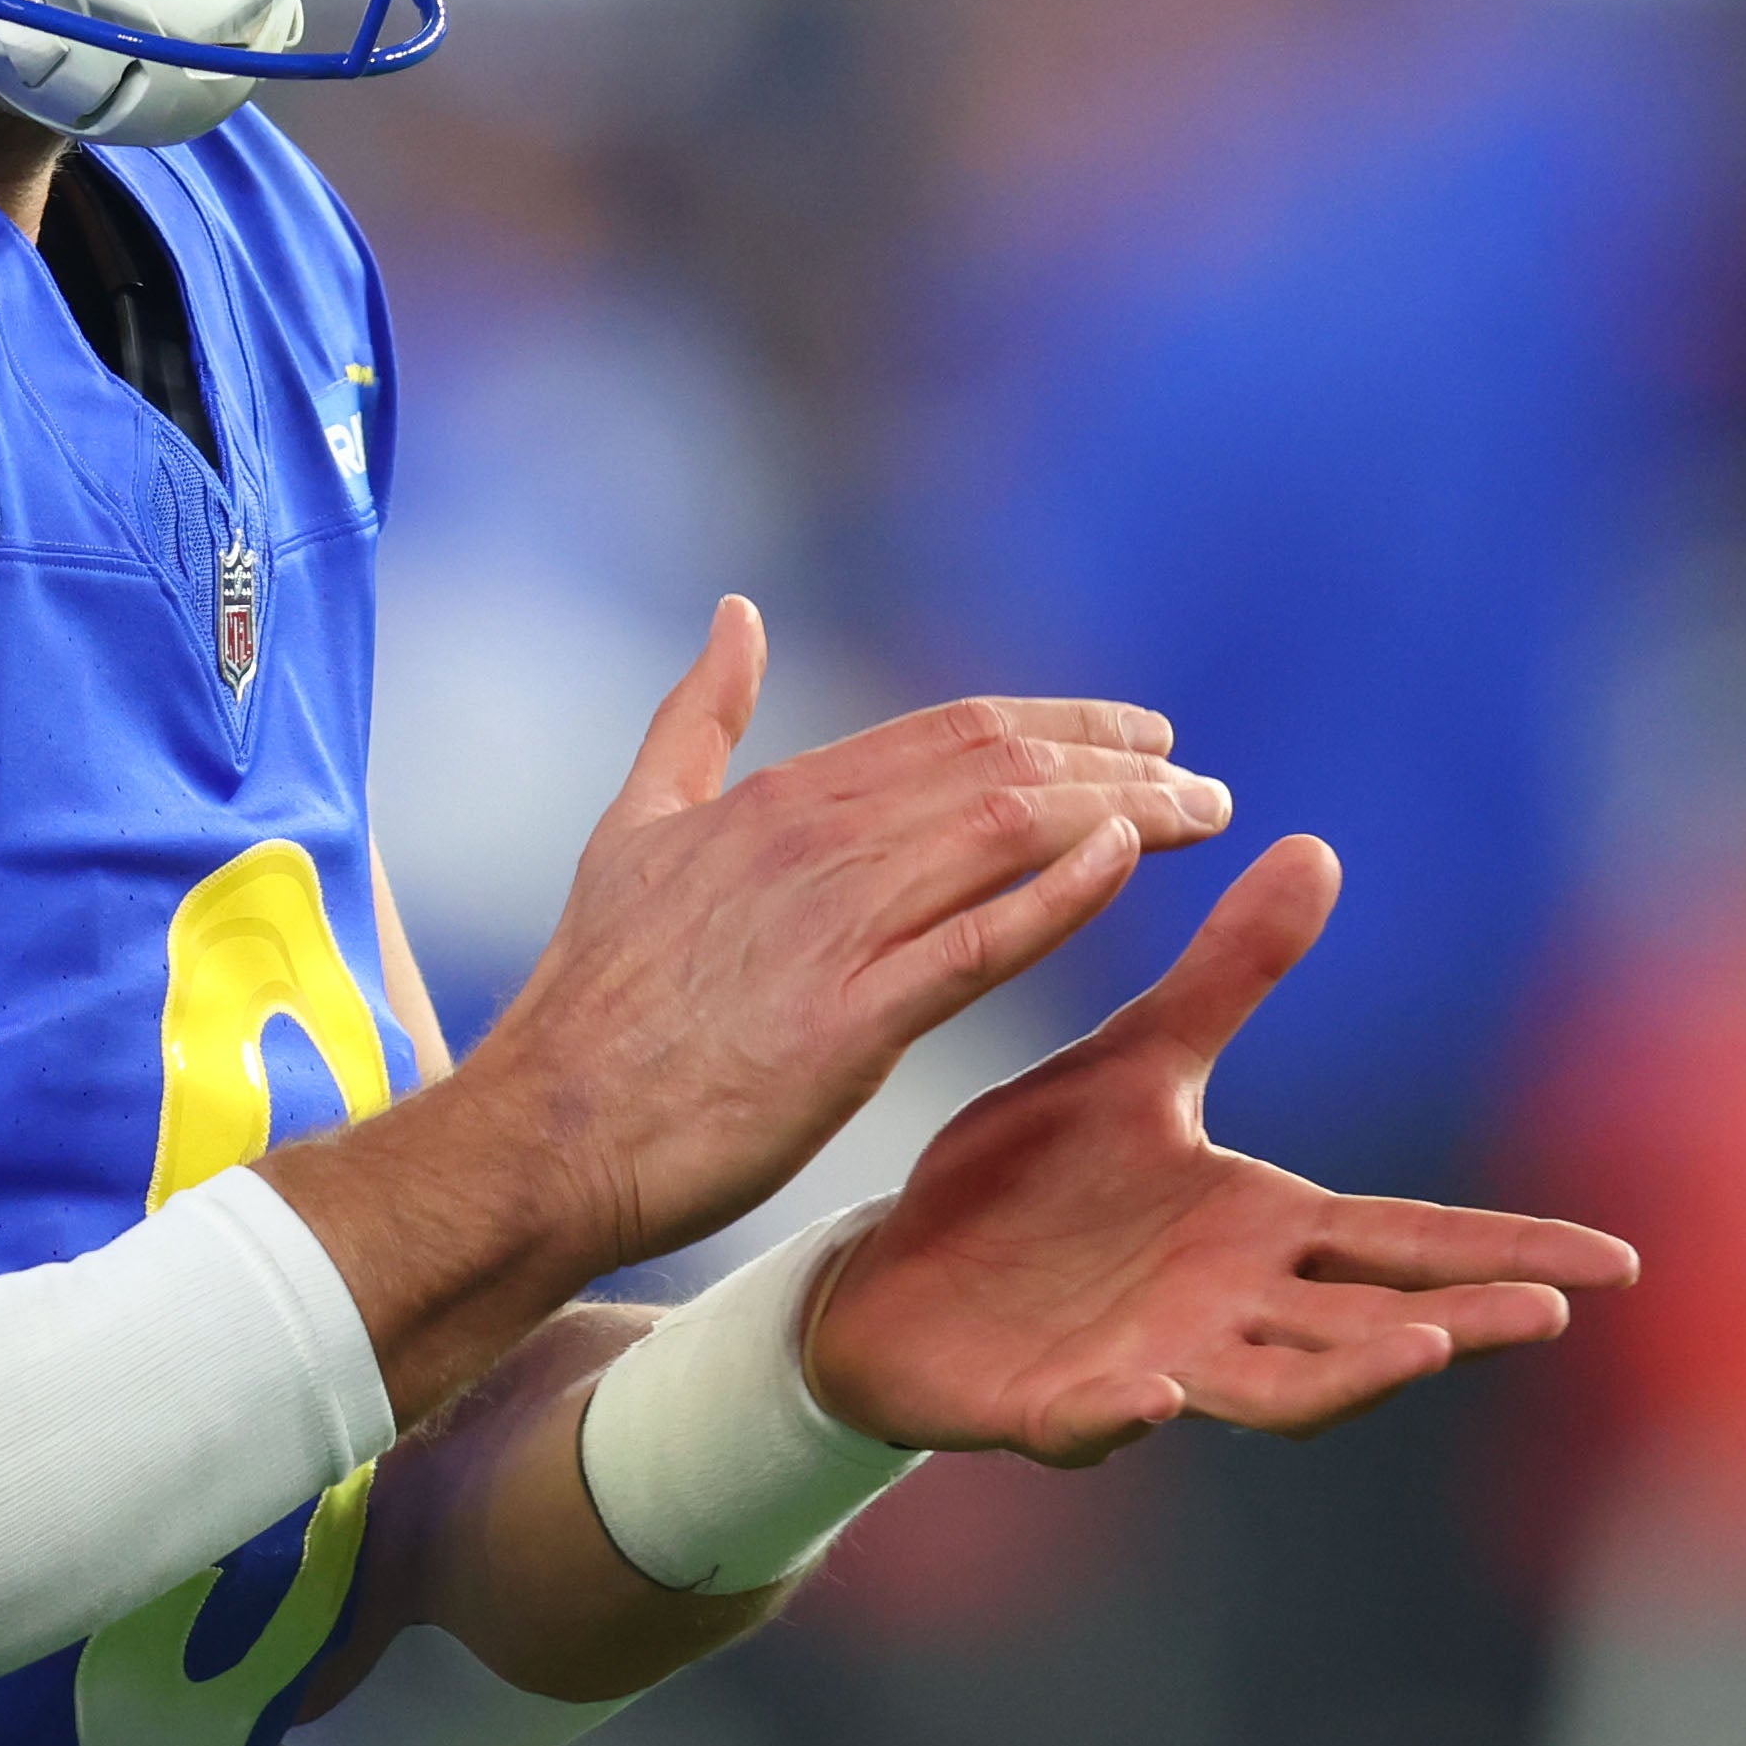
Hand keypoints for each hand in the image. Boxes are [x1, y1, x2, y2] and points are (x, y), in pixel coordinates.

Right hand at [460, 598, 1233, 1273]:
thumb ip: (695, 717)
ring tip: (1199, 818)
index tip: (1142, 737)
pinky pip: (975, 944)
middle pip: (1001, 771)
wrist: (545, 1132)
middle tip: (1201, 784)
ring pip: (1007, 837)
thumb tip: (736, 613)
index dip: (1062, 726)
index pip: (953, 733)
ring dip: (1118, 816)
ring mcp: (832, 930)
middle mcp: (815, 845)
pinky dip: (1056, 894)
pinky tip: (1122, 865)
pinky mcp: (847, 1024)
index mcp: (778, 800)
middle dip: (1117, 765)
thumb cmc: (594, 998)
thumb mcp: (638, 827)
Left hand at [803, 836, 1640, 1463]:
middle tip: (1543, 1313)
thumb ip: (1229, 976)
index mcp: (1256, 1229)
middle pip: (1366, 1326)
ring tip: (1417, 1351)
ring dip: (1341, 1378)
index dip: (1508, 1251)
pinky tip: (1150, 1396)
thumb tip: (1316, 848)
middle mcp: (1223, 1309)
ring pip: (1266, 1391)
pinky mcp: (1048, 1406)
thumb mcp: (1136, 1063)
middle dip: (1456, 1321)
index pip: (1405, 1240)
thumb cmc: (1028, 1181)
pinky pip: (1093, 1423)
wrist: (888, 1273)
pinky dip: (1122, 1419)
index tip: (1616, 1262)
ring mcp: (1146, 1365)